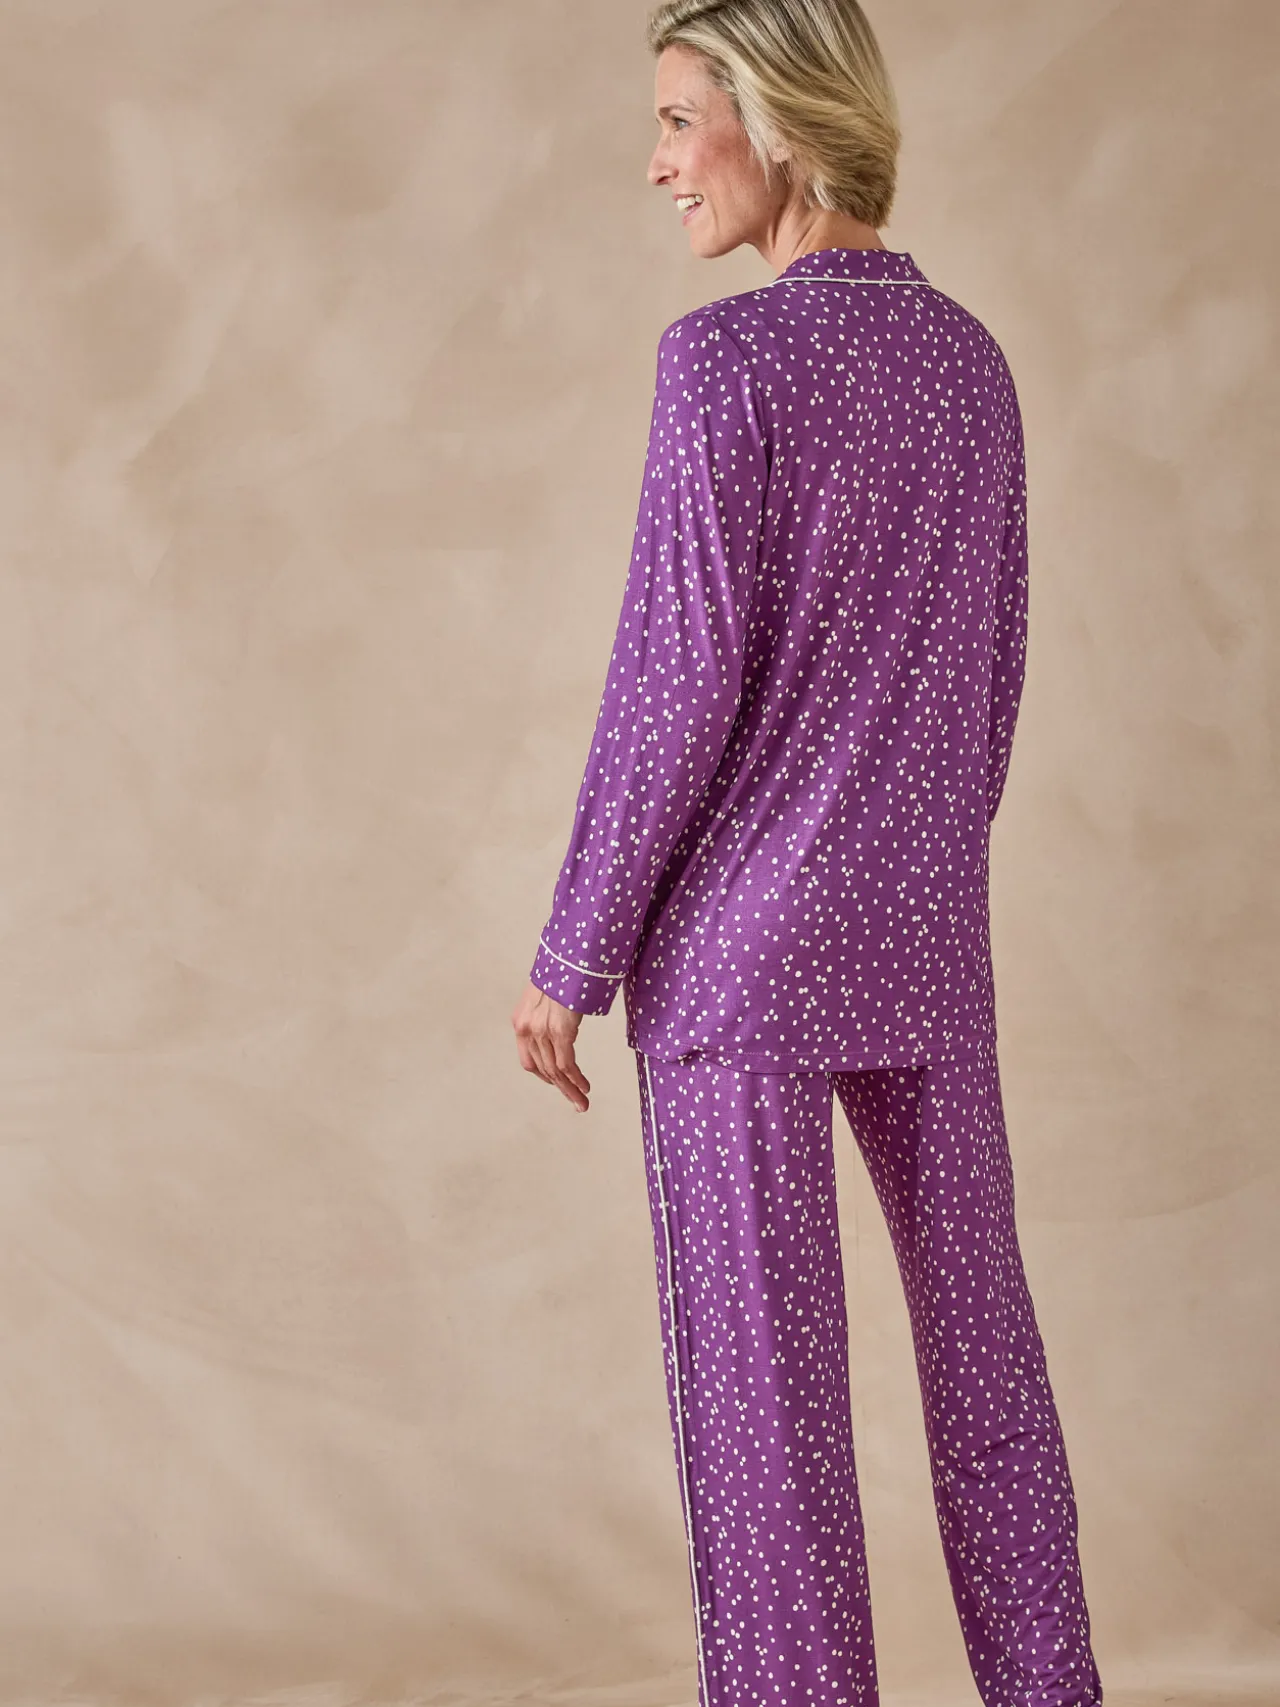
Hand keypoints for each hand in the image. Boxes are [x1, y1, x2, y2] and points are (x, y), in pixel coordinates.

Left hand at [511, 981, 590, 1111]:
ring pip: (555, 1071)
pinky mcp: (559, 1031)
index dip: (545, 1075)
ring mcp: (541, 1030)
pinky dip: (575, 1080)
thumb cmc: (563, 971)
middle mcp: (526, 1028)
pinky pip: (566, 1065)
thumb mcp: (547, 994)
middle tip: (576, 1103)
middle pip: (543, 1069)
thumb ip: (547, 1013)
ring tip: (582, 1102)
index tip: (559, 1083)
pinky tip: (584, 1088)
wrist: (569, 956)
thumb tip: (560, 1023)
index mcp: (520, 1020)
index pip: (529, 1060)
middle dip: (561, 1088)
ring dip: (570, 1089)